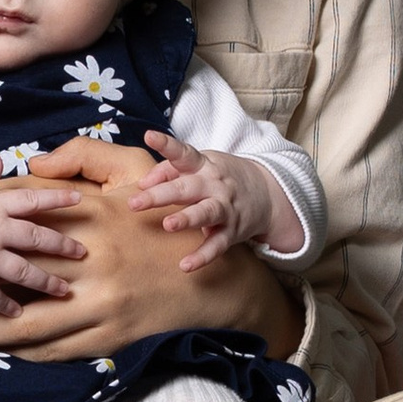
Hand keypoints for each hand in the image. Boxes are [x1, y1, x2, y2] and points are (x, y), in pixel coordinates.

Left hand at [0, 136, 299, 360]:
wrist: (214, 281)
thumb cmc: (167, 221)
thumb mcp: (134, 173)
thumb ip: (83, 157)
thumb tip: (33, 163)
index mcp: (91, 223)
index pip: (20, 227)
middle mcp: (91, 269)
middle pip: (11, 282)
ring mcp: (100, 308)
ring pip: (27, 327)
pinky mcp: (109, 337)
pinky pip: (56, 349)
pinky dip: (21, 351)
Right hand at [0, 160, 83, 314]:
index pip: (34, 199)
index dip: (58, 198)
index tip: (80, 199)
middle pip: (38, 238)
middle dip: (63, 246)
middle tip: (83, 253)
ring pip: (24, 271)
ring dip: (46, 282)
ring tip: (64, 290)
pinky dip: (6, 306)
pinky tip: (19, 314)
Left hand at [129, 133, 287, 271]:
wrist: (267, 194)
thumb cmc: (220, 178)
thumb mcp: (200, 165)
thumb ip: (167, 170)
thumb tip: (141, 183)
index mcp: (204, 165)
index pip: (184, 152)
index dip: (167, 144)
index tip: (149, 136)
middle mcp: (214, 185)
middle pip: (186, 188)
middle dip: (161, 195)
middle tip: (134, 203)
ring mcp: (225, 208)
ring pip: (205, 213)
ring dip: (187, 219)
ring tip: (169, 225)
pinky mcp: (232, 231)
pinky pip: (217, 245)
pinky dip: (203, 256)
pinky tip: (186, 265)